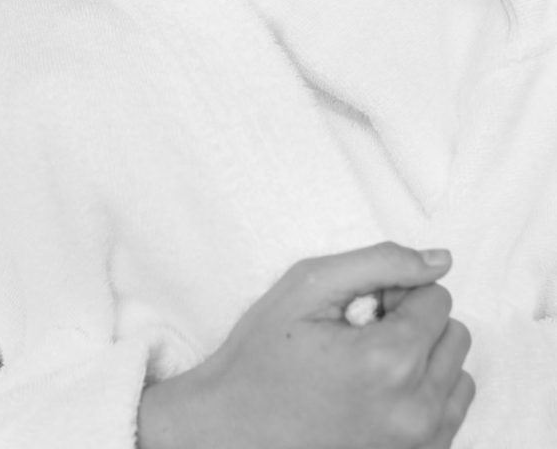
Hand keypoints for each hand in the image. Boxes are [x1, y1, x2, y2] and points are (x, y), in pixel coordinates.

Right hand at [143, 242, 473, 448]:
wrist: (232, 430)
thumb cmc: (263, 356)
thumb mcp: (309, 285)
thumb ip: (381, 262)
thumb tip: (441, 260)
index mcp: (388, 360)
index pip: (438, 297)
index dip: (396, 293)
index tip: (360, 309)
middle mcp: (413, 410)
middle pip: (454, 334)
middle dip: (415, 323)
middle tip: (363, 335)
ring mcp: (418, 446)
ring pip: (459, 375)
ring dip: (424, 361)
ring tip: (371, 366)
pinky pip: (451, 415)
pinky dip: (423, 395)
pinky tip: (378, 393)